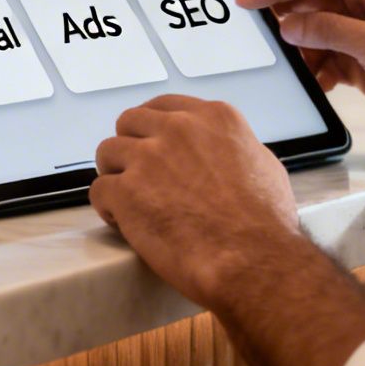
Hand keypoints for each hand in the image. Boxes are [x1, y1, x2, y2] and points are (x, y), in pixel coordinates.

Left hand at [91, 96, 304, 309]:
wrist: (251, 259)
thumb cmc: (265, 223)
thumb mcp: (264, 166)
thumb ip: (235, 149)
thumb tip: (226, 155)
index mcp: (213, 119)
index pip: (165, 106)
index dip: (153, 128)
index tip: (151, 144)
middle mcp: (178, 129)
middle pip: (130, 122)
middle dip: (131, 147)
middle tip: (136, 173)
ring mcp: (149, 158)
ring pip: (108, 152)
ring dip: (115, 175)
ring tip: (126, 199)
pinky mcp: (127, 191)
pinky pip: (99, 190)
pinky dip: (107, 207)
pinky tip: (121, 221)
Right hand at [237, 0, 364, 137]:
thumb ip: (328, 31)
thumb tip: (289, 25)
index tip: (248, 1)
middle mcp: (364, 2)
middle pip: (310, 4)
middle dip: (287, 24)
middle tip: (262, 41)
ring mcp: (362, 32)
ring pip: (314, 35)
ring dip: (302, 54)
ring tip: (296, 71)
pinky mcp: (362, 59)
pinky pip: (326, 60)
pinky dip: (317, 73)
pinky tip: (318, 85)